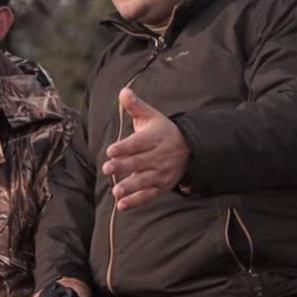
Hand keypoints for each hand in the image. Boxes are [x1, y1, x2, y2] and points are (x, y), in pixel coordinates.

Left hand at [102, 88, 189, 210]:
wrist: (190, 149)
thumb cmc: (162, 131)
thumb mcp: (151, 117)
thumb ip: (136, 106)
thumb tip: (123, 91)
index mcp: (155, 138)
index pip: (139, 143)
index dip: (125, 147)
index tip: (110, 150)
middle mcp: (159, 157)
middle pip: (140, 162)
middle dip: (123, 166)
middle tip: (107, 168)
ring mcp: (161, 173)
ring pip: (145, 181)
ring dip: (130, 187)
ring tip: (115, 191)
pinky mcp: (161, 187)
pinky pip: (149, 195)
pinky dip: (136, 202)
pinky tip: (121, 206)